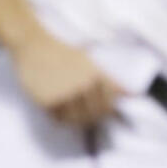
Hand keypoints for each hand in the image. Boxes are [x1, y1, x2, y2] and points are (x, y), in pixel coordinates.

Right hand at [9, 31, 126, 126]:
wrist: (34, 45)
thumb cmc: (63, 53)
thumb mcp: (90, 64)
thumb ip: (111, 82)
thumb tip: (132, 96)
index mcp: (96, 78)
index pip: (107, 108)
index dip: (104, 113)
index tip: (97, 112)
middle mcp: (83, 87)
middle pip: (91, 117)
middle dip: (87, 118)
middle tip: (77, 111)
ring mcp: (65, 95)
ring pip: (74, 121)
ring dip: (71, 119)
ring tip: (65, 106)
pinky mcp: (48, 101)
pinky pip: (56, 119)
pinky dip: (57, 116)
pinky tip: (54, 104)